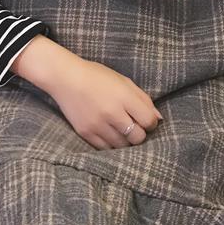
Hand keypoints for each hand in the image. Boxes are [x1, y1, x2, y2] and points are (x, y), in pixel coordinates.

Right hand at [49, 58, 163, 148]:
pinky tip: (109, 133)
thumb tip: (158, 118)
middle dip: (140, 134)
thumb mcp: (124, 81)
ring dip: (125, 140)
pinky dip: (111, 143)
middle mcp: (112, 113)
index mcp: (124, 97)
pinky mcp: (86, 133)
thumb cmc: (97, 76)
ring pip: (122, 145)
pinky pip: (106, 148)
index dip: (151, 123)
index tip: (145, 120)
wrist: (65, 78)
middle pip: (137, 137)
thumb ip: (143, 99)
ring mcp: (98, 125)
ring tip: (121, 130)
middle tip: (134, 127)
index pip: (148, 121)